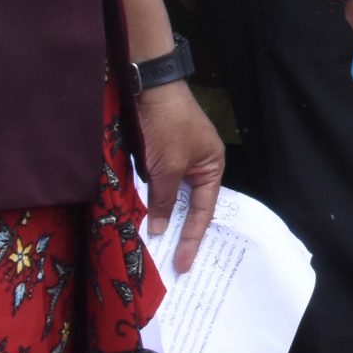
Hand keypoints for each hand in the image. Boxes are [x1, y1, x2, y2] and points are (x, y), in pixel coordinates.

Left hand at [135, 81, 224, 273]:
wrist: (149, 88)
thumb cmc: (169, 126)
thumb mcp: (168, 167)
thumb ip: (165, 200)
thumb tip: (160, 231)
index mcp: (212, 167)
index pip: (204, 211)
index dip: (192, 239)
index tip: (183, 264)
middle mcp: (199, 165)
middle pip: (189, 206)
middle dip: (179, 232)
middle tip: (170, 262)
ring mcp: (178, 160)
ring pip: (170, 197)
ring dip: (161, 217)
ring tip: (153, 246)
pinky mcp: (159, 155)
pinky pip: (156, 185)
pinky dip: (149, 201)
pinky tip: (140, 216)